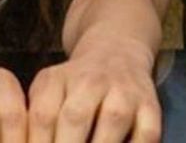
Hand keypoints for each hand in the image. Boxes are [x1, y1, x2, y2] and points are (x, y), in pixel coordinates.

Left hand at [28, 37, 159, 142]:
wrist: (117, 52)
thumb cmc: (74, 84)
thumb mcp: (48, 89)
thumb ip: (35, 120)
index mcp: (58, 79)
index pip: (43, 116)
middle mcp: (90, 81)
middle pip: (75, 118)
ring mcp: (123, 92)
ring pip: (112, 121)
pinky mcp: (150, 106)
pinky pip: (146, 135)